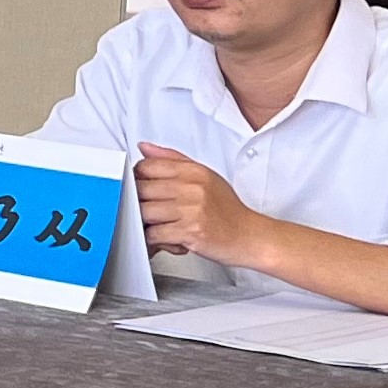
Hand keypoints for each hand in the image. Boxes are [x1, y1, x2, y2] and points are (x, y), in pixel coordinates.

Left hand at [134, 144, 271, 268]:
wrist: (249, 236)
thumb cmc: (226, 209)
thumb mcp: (204, 176)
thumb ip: (172, 159)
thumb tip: (144, 147)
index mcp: (193, 171)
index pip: (147, 165)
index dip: (137, 178)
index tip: (141, 188)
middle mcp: (192, 187)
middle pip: (141, 189)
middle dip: (139, 202)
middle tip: (148, 210)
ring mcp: (191, 209)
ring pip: (144, 212)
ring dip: (146, 223)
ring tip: (158, 225)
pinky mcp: (190, 231)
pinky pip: (154, 234)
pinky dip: (155, 240)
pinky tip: (166, 239)